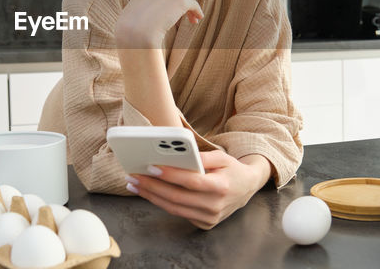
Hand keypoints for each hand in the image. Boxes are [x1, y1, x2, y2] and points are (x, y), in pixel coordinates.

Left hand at [126, 151, 270, 229]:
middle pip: (177, 197)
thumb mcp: (221, 157)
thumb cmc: (231, 169)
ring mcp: (210, 218)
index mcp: (221, 187)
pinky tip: (149, 192)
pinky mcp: (205, 224)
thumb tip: (177, 155)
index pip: (191, 181)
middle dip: (151, 186)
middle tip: (133, 176)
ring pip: (174, 208)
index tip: (150, 167)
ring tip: (135, 185)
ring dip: (151, 196)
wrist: (246, 188)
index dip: (170, 175)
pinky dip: (162, 203)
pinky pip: (178, 213)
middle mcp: (215, 206)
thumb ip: (202, 156)